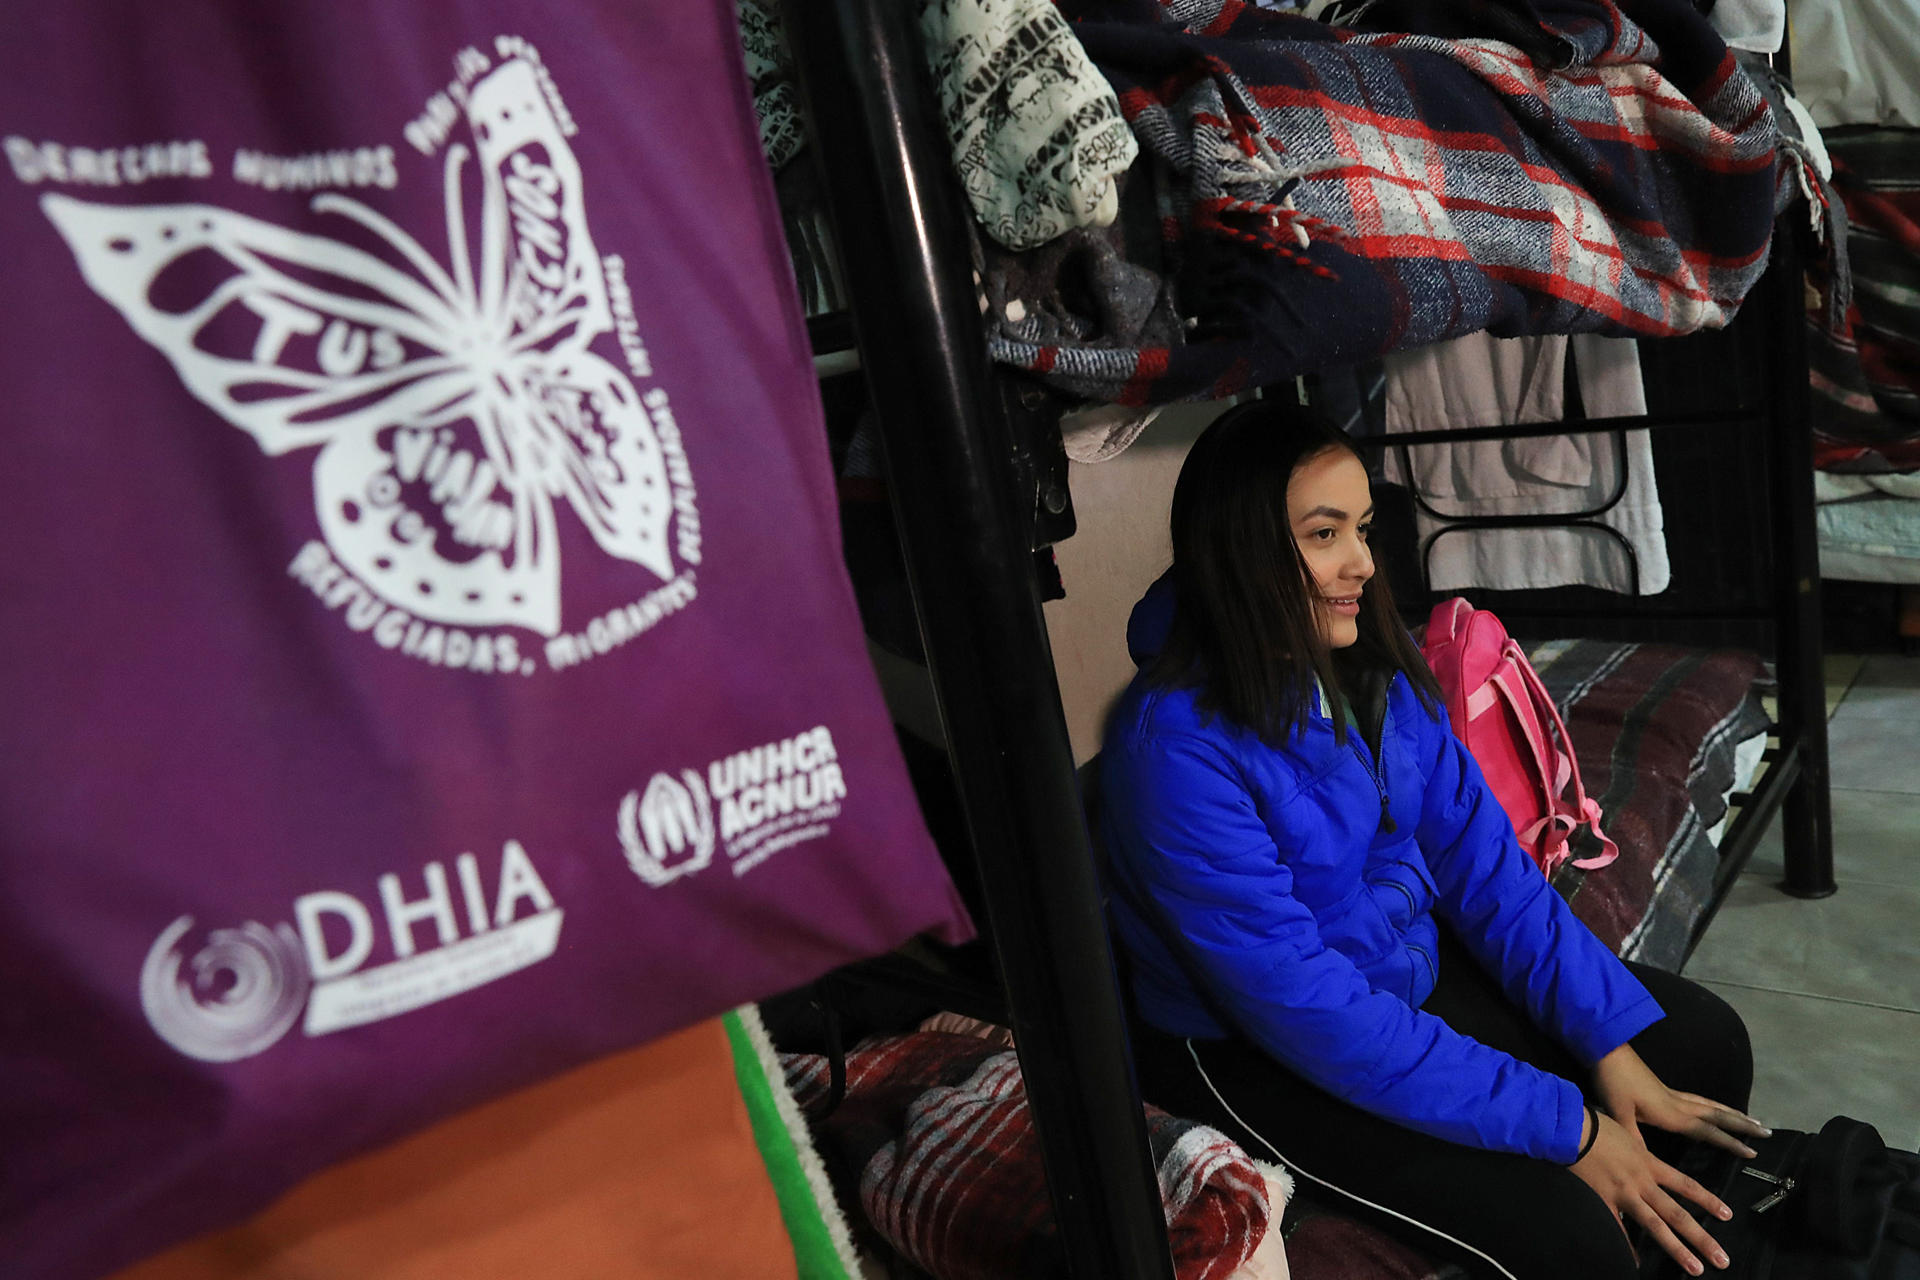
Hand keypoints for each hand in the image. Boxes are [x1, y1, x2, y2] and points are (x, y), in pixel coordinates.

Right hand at [1569, 1108, 1731, 1275]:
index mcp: (1648, 1163)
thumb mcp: (1627, 1132)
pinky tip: (1636, 1263)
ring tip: (1696, 1267)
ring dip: (1677, 1248)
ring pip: (1656, 1225)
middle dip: (1702, 1238)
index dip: (1708, 1200)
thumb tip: (1643, 1155)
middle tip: (1721, 1258)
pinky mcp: (1604, 1201)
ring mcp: (1624, 1195)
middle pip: (1677, 1214)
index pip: (1686, 1185)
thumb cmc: (1597, 1124)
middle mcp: (1642, 1183)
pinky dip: (1627, 1247)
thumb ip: (1638, 1149)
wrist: (1572, 1128)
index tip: (1726, 1215)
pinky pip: (1618, 1228)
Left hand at [1593, 1045, 1770, 1158]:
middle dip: (1743, 1125)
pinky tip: (1716, 1108)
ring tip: (1753, 1120)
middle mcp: (1679, 1103)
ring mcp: (1674, 1094)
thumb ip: (1633, 1138)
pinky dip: (1715, 1105)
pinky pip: (1700, 1100)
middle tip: (1767, 1132)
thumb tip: (1644, 1163)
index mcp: (1671, 1113)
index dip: (1730, 1142)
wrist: (1607, 1051)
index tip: (1752, 1152)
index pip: (1708, 1131)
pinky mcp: (1666, 1089)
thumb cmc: (1613, 1082)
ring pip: (1711, 1106)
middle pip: (1718, 1115)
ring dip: (1733, 1114)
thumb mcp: (1619, 1113)